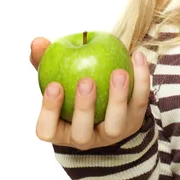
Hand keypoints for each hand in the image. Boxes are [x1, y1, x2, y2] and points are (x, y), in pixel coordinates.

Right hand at [31, 37, 150, 149]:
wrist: (108, 99)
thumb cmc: (73, 87)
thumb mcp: (59, 75)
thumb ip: (45, 60)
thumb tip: (38, 41)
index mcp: (60, 131)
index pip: (47, 130)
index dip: (48, 111)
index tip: (54, 85)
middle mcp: (84, 138)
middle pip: (82, 133)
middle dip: (83, 107)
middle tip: (86, 81)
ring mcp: (111, 134)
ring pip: (115, 124)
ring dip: (117, 97)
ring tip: (118, 72)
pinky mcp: (135, 122)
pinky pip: (139, 102)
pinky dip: (141, 79)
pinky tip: (137, 56)